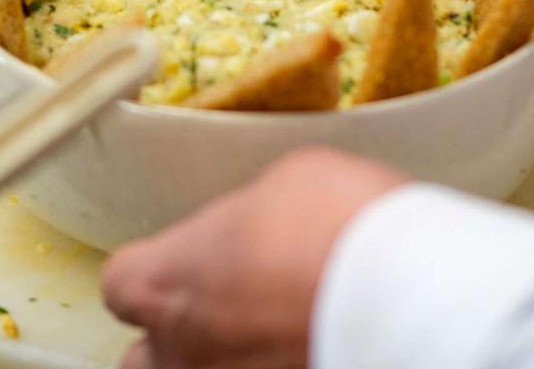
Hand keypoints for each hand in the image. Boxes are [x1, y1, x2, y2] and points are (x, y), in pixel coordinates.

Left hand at [102, 148, 406, 367]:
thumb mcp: (287, 184)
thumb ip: (251, 219)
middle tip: (229, 315)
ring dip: (227, 361)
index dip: (156, 273)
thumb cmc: (340, 225)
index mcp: (166, 282)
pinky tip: (309, 348)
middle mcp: (181, 352)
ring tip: (272, 337)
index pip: (124, 284)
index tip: (193, 262)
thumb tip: (260, 230)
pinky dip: (276, 367)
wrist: (410, 294)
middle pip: (144, 360)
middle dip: (177, 340)